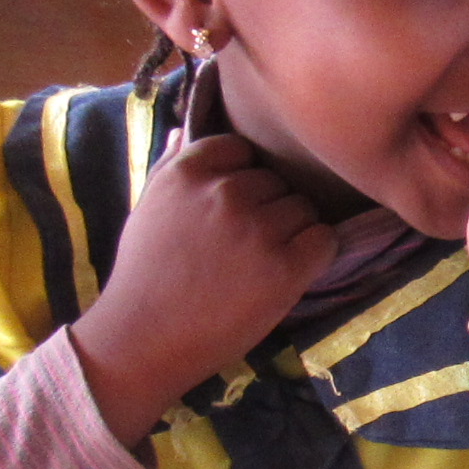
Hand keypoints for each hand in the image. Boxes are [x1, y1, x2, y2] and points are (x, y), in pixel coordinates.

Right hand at [72, 133, 335, 442]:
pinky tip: (289, 273)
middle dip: (268, 208)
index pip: (242, 148)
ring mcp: (258, 228)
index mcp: (189, 172)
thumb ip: (170, 166)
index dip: (243, 178)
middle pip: (277, 181)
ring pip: (304, 208)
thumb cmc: (144, 276)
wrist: (143, 339)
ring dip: (293, 231)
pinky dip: (316, 254)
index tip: (232, 208)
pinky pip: (325, 239)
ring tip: (263, 262)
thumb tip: (185, 130)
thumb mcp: (147, 208)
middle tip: (246, 245)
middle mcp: (226, 193)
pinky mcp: (285, 266)